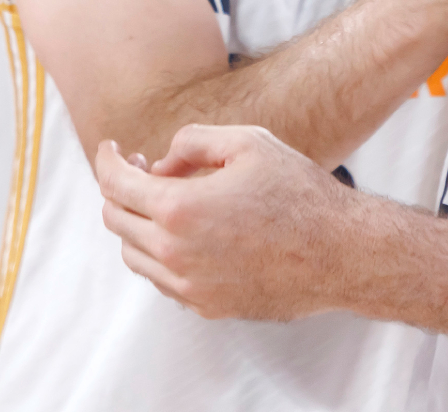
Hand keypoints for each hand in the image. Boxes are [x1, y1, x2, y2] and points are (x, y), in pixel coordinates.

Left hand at [97, 128, 353, 320]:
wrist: (340, 252)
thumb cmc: (299, 192)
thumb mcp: (248, 142)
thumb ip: (192, 141)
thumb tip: (161, 162)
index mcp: (180, 209)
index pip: (115, 185)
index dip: (107, 161)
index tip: (111, 150)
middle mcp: (175, 253)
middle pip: (116, 221)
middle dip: (120, 189)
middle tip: (144, 168)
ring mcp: (188, 286)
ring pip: (134, 254)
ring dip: (138, 223)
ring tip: (169, 200)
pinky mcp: (205, 306)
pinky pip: (162, 279)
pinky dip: (161, 252)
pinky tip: (190, 232)